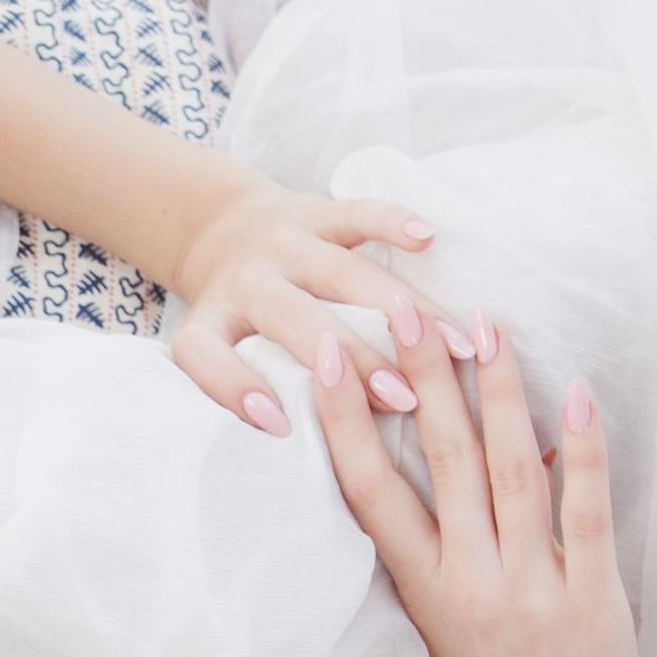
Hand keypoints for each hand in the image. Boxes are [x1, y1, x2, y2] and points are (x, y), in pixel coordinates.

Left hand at [167, 177, 461, 437]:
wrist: (220, 232)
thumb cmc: (232, 318)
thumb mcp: (213, 353)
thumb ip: (238, 390)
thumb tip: (295, 444)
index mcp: (211, 325)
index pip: (207, 358)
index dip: (237, 389)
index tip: (279, 425)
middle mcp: (245, 282)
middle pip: (296, 319)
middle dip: (351, 360)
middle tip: (402, 399)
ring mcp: (283, 243)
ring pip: (341, 274)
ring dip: (396, 311)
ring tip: (450, 347)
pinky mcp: (316, 212)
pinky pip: (356, 213)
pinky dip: (391, 221)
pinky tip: (427, 239)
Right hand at [308, 307, 640, 656]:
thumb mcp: (452, 634)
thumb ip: (457, 558)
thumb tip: (498, 463)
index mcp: (422, 592)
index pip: (370, 491)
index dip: (347, 421)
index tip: (330, 360)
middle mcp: (468, 584)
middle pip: (437, 463)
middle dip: (421, 379)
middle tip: (403, 308)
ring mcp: (529, 591)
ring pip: (506, 472)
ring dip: (495, 393)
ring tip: (484, 326)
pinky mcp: (589, 604)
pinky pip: (581, 514)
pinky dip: (578, 453)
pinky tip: (573, 397)